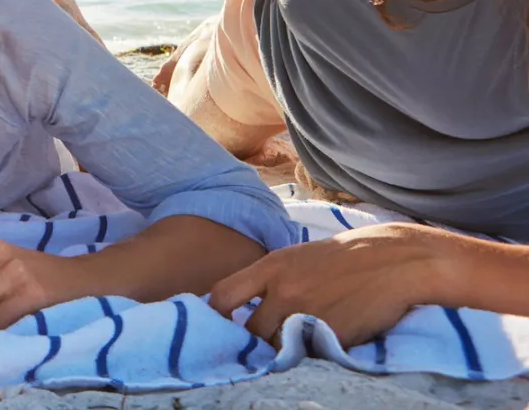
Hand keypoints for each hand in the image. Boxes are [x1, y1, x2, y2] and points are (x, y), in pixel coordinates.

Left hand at [209, 222, 452, 346]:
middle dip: (256, 340)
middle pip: (251, 331)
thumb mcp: (298, 257)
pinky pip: (312, 356)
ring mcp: (308, 315)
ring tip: (303, 337)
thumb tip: (245, 308)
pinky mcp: (333, 338)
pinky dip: (314, 353)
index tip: (220, 325)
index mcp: (272, 267)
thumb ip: (270, 281)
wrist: (396, 262)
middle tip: (268, 340)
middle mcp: (284, 291)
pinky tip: (326, 340)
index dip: (217, 315)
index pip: (224, 295)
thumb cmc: (346, 259)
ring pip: (279, 347)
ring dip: (286, 349)